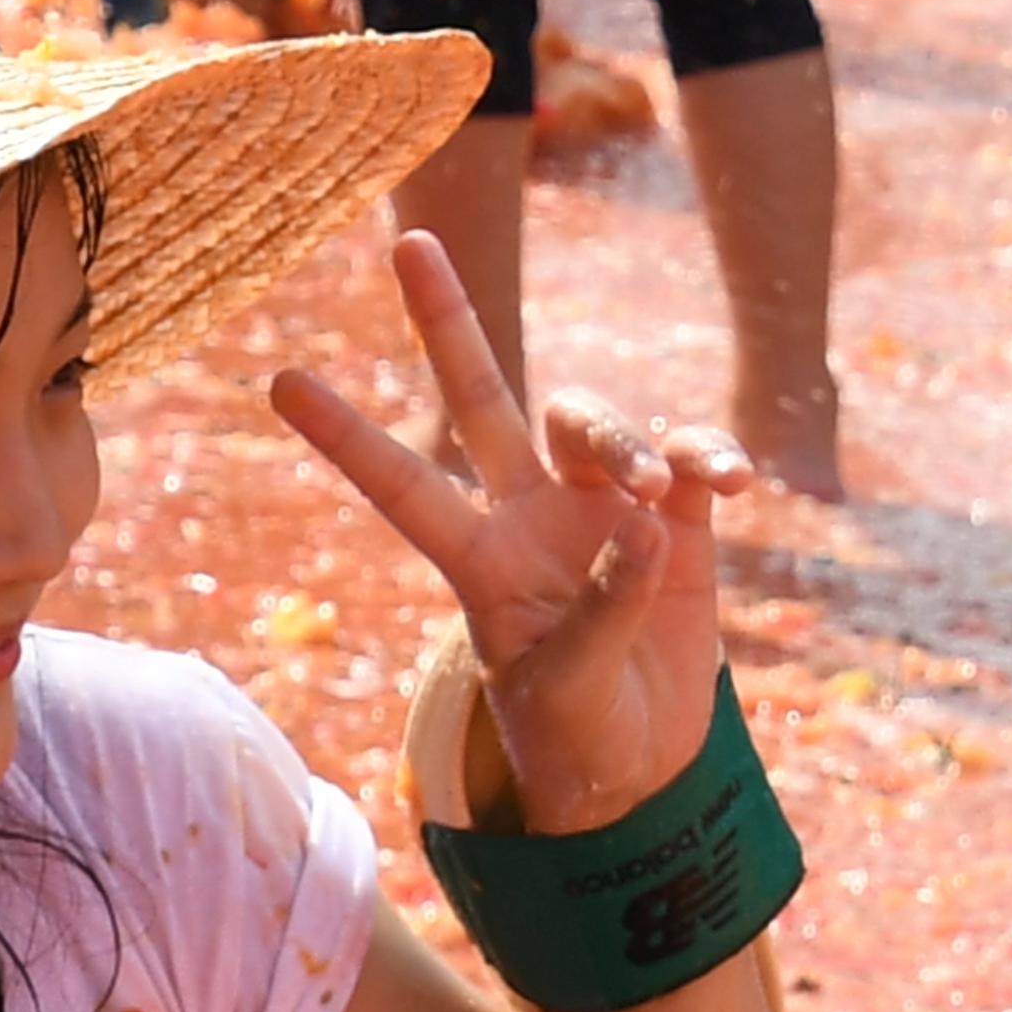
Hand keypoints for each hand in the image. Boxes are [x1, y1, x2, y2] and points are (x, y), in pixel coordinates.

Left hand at [270, 233, 749, 833]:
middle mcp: (527, 515)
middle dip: (446, 322)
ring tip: (657, 490)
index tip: (278, 382)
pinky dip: (705, 456)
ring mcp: (599, 508)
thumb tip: (642, 526)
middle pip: (482, 396)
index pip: (401, 484)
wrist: (640, 768)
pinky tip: (732, 481)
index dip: (344, 435)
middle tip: (409, 242)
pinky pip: (685, 458)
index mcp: (476, 560)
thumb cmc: (575, 739)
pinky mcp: (673, 518)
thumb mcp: (567, 689)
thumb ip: (599, 608)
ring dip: (627, 439)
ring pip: (594, 423)